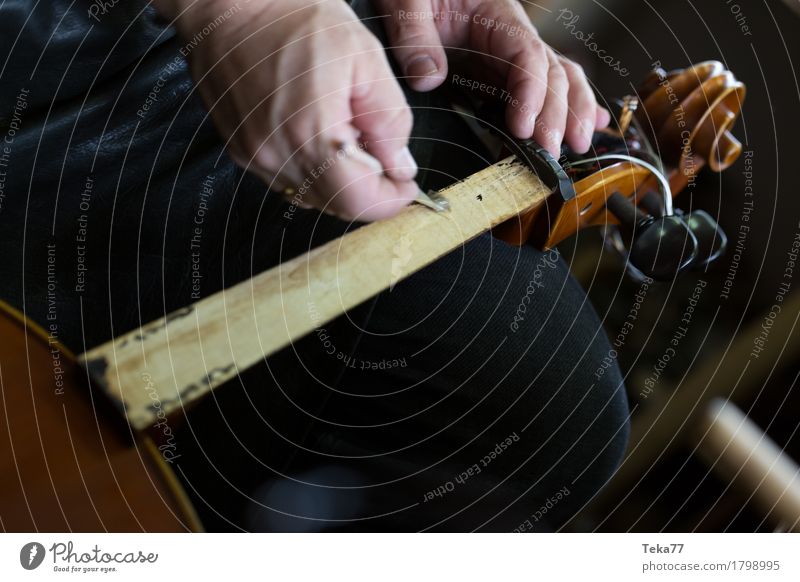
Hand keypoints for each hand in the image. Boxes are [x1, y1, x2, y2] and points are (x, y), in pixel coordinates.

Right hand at [154, 0, 418, 220]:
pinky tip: (318, 134)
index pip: (359, 201)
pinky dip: (313, 170)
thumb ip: (390, 120)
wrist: (229, 6)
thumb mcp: (365, 58)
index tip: (406, 185)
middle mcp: (277, 154)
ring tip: (346, 135)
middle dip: (369, 190)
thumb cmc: (295, 20)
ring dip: (340, 181)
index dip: (391, 200)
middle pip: (337, 205)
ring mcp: (255, 156)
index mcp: (311, 132)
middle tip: (382, 155)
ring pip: (313, 197)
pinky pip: (289, 180)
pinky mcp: (241, 152)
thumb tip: (400, 166)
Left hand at [375, 0, 610, 155]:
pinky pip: (541, 88)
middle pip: (551, 73)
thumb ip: (414, 35)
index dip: (531, 93)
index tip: (523, 127)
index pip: (527, 55)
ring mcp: (509, 56)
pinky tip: (591, 125)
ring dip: (572, 113)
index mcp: (496, 16)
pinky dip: (568, 107)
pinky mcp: (500, 71)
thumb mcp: (407, 0)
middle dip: (557, 114)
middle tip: (552, 152)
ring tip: (579, 145)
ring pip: (557, 80)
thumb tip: (428, 77)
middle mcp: (512, 37)